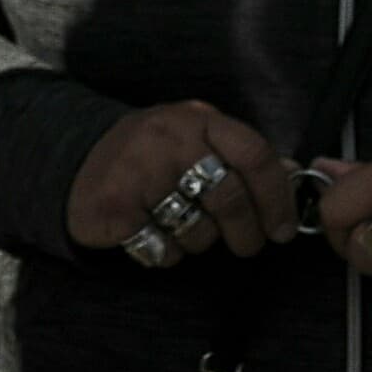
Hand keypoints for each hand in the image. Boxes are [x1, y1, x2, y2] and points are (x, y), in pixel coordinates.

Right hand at [65, 101, 292, 260]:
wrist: (76, 162)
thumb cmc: (151, 156)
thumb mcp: (196, 140)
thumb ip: (242, 155)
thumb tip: (295, 173)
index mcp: (196, 119)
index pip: (254, 154)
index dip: (276, 197)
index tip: (282, 227)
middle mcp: (168, 139)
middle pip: (231, 197)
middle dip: (247, 233)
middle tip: (247, 245)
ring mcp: (139, 171)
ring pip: (200, 229)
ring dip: (200, 241)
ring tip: (183, 227)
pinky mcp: (117, 207)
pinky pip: (165, 249)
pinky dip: (167, 252)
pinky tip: (155, 234)